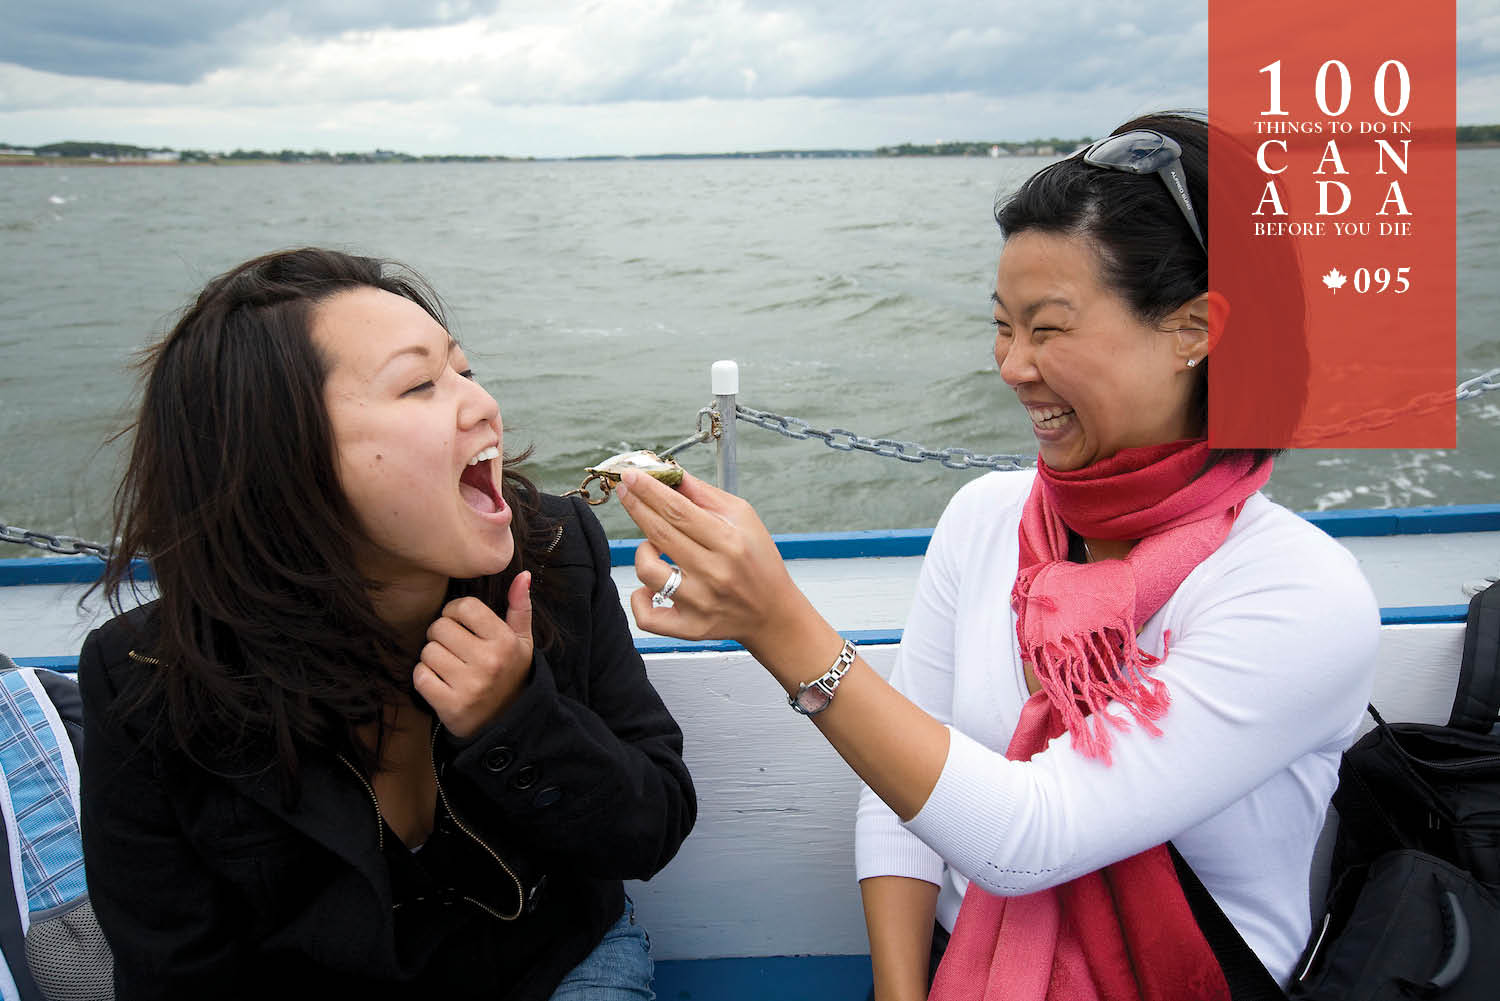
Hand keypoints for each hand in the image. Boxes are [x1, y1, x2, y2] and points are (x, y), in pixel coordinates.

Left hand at [413, 571, 533, 739]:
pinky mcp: (451, 706)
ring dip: (432, 657)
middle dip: (441, 635)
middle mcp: (489, 662)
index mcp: (505, 642)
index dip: (454, 612)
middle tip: (452, 647)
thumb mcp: (522, 642)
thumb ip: (520, 608)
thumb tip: (524, 575)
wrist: (509, 724)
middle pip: (440, 627)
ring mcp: (470, 686)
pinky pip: (420, 677)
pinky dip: (424, 678)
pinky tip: (440, 682)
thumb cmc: (510, 674)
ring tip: (448, 665)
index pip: (464, 607)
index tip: (459, 622)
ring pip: (427, 651)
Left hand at [615, 470, 812, 652]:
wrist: (772, 613)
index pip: (678, 510)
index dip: (649, 491)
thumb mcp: (743, 518)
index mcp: (729, 542)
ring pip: (648, 571)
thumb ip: (704, 495)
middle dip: (636, 506)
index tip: (631, 476)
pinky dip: (640, 599)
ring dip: (643, 551)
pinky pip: (648, 616)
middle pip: (659, 533)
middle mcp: (714, 573)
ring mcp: (700, 602)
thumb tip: (671, 476)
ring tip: (654, 547)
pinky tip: (649, 588)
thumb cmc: (758, 562)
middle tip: (626, 491)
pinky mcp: (690, 627)